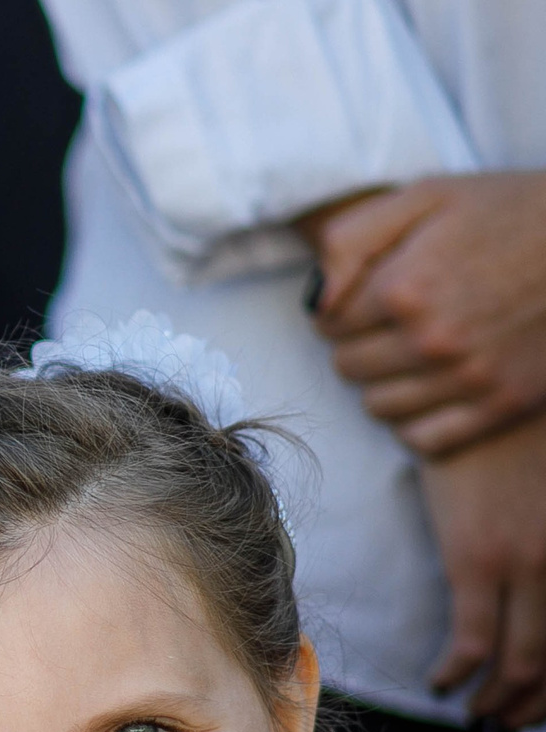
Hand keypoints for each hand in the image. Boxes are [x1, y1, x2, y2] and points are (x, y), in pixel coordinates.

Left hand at [309, 172, 545, 456]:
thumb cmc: (513, 211)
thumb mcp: (428, 197)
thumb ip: (352, 240)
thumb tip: (314, 300)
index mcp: (406, 289)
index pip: (327, 323)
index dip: (344, 307)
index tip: (371, 294)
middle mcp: (432, 341)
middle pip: (347, 367)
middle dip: (360, 343)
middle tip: (395, 321)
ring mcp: (469, 378)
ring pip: (377, 406)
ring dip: (385, 381)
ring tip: (415, 351)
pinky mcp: (501, 405)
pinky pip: (422, 438)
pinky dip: (418, 418)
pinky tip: (435, 386)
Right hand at [421, 412, 545, 725]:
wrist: (495, 389)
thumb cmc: (530, 435)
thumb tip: (535, 583)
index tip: (538, 705)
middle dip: (529, 704)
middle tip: (505, 720)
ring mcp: (526, 564)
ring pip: (518, 660)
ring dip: (494, 698)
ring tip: (474, 709)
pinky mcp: (476, 558)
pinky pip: (470, 639)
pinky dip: (457, 672)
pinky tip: (444, 680)